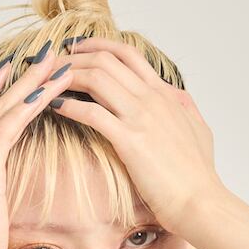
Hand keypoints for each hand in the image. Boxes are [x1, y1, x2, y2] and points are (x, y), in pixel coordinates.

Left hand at [43, 36, 228, 235]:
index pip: (128, 55)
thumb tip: (179, 97)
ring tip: (48, 83)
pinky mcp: (130, 140)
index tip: (76, 48)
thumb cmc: (198, 175)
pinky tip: (55, 107)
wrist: (201, 202)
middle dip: (74, 58)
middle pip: (106, 60)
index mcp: (165, 95)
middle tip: (52, 65)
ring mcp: (141, 117)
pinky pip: (92, 113)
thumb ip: (186, 108)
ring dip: (68, 76)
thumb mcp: (199, 130)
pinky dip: (69, 106)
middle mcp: (152, 99)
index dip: (97, 46)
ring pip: (97, 78)